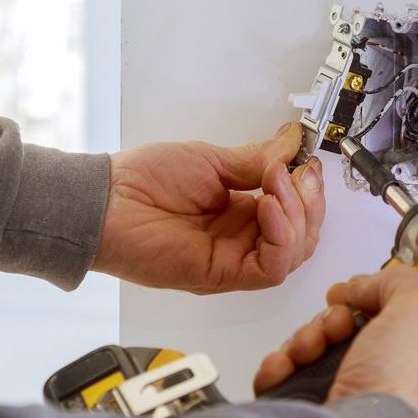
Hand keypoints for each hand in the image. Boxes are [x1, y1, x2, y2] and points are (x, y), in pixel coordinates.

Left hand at [92, 122, 324, 292]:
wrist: (106, 201)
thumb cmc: (143, 180)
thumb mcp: (211, 160)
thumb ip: (256, 159)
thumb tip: (292, 143)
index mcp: (241, 212)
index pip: (296, 212)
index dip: (308, 191)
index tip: (306, 163)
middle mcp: (242, 239)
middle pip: (303, 236)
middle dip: (310, 203)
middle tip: (298, 173)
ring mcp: (234, 259)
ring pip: (293, 254)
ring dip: (297, 217)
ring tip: (276, 185)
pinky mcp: (222, 275)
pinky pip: (270, 269)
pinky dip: (281, 238)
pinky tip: (269, 208)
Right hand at [253, 265, 417, 417]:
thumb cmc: (404, 393)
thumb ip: (402, 282)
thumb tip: (368, 283)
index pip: (405, 320)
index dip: (379, 299)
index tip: (361, 290)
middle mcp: (396, 388)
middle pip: (355, 331)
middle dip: (334, 317)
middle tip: (337, 322)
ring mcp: (355, 404)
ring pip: (319, 352)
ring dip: (305, 338)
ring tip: (309, 347)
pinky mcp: (317, 414)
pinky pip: (289, 378)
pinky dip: (281, 365)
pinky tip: (285, 364)